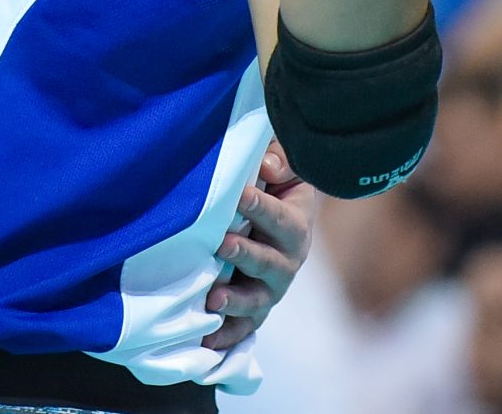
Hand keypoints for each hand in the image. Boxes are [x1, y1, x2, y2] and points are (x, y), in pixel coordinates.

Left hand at [205, 144, 313, 348]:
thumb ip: (278, 161)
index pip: (281, 217)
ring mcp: (270, 287)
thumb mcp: (281, 166)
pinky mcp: (255, 308)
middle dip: (246, 254)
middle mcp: (287, 260)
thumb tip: (267, 167)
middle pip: (271, 262)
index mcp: (295, 223)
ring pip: (257, 299)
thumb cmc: (272, 185)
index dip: (262, 206)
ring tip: (213, 299)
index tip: (240, 194)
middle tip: (222, 244)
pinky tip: (206, 341)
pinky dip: (226, 336)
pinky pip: (243, 327)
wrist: (276, 223)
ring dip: (236, 300)